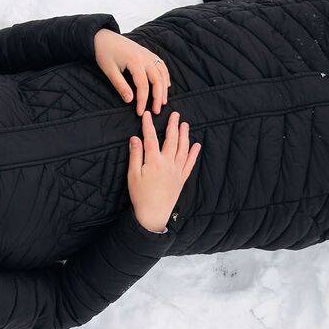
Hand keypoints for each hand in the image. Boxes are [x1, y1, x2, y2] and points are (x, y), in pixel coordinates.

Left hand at [95, 29, 169, 114]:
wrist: (102, 36)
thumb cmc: (103, 53)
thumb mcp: (109, 70)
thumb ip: (120, 85)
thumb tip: (130, 100)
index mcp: (135, 61)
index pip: (143, 85)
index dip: (142, 100)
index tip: (140, 111)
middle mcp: (145, 57)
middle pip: (157, 79)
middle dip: (158, 96)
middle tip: (156, 110)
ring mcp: (148, 54)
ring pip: (162, 72)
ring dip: (164, 87)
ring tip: (163, 101)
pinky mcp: (147, 53)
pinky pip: (161, 65)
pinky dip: (165, 75)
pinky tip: (166, 84)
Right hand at [127, 111, 199, 232]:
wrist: (153, 214)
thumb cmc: (140, 195)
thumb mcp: (132, 175)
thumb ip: (135, 155)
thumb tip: (135, 138)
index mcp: (153, 162)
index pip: (151, 138)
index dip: (148, 126)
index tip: (146, 115)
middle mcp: (168, 164)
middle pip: (171, 141)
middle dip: (173, 126)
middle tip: (175, 114)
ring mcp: (176, 171)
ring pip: (183, 149)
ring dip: (185, 136)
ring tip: (185, 124)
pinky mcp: (181, 178)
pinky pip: (189, 163)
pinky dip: (193, 153)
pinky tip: (196, 145)